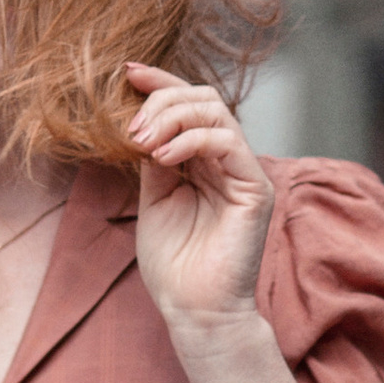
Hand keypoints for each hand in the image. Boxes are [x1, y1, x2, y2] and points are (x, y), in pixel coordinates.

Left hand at [125, 65, 274, 351]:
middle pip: (205, 98)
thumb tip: (139, 120)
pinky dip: (191, 140)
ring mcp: (246, 172)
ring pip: (217, 112)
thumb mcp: (153, 198)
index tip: (126, 72)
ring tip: (142, 143)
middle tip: (132, 130)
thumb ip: (153, 158)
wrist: (194, 310)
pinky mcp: (257, 188)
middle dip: (162, 100)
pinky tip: (164, 158)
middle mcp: (229, 161)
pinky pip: (228, 142)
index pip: (190, 105)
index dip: (160, 83)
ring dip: (171, 118)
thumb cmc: (174, 265)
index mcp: (205, 161)